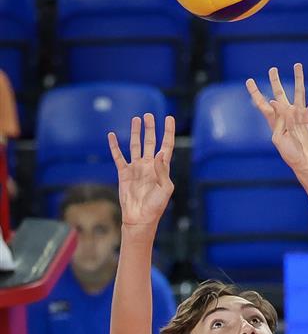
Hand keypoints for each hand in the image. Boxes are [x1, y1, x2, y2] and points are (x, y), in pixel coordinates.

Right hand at [108, 114, 174, 232]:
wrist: (140, 217)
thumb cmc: (156, 206)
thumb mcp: (165, 189)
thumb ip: (163, 171)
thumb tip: (159, 152)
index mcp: (161, 168)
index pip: (166, 145)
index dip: (168, 132)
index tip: (169, 118)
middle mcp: (149, 165)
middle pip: (150, 142)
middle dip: (150, 128)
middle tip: (149, 115)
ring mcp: (136, 168)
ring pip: (136, 145)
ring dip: (136, 132)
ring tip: (136, 119)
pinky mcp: (124, 173)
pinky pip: (118, 156)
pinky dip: (115, 146)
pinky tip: (112, 136)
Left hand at [246, 64, 307, 176]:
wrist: (307, 161)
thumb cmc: (291, 154)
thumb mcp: (278, 139)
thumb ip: (276, 120)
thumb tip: (275, 100)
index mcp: (275, 120)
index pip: (262, 103)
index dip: (255, 92)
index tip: (249, 80)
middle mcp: (287, 114)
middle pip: (280, 92)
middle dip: (275, 81)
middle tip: (273, 69)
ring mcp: (299, 114)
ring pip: (299, 91)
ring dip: (299, 78)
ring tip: (298, 65)